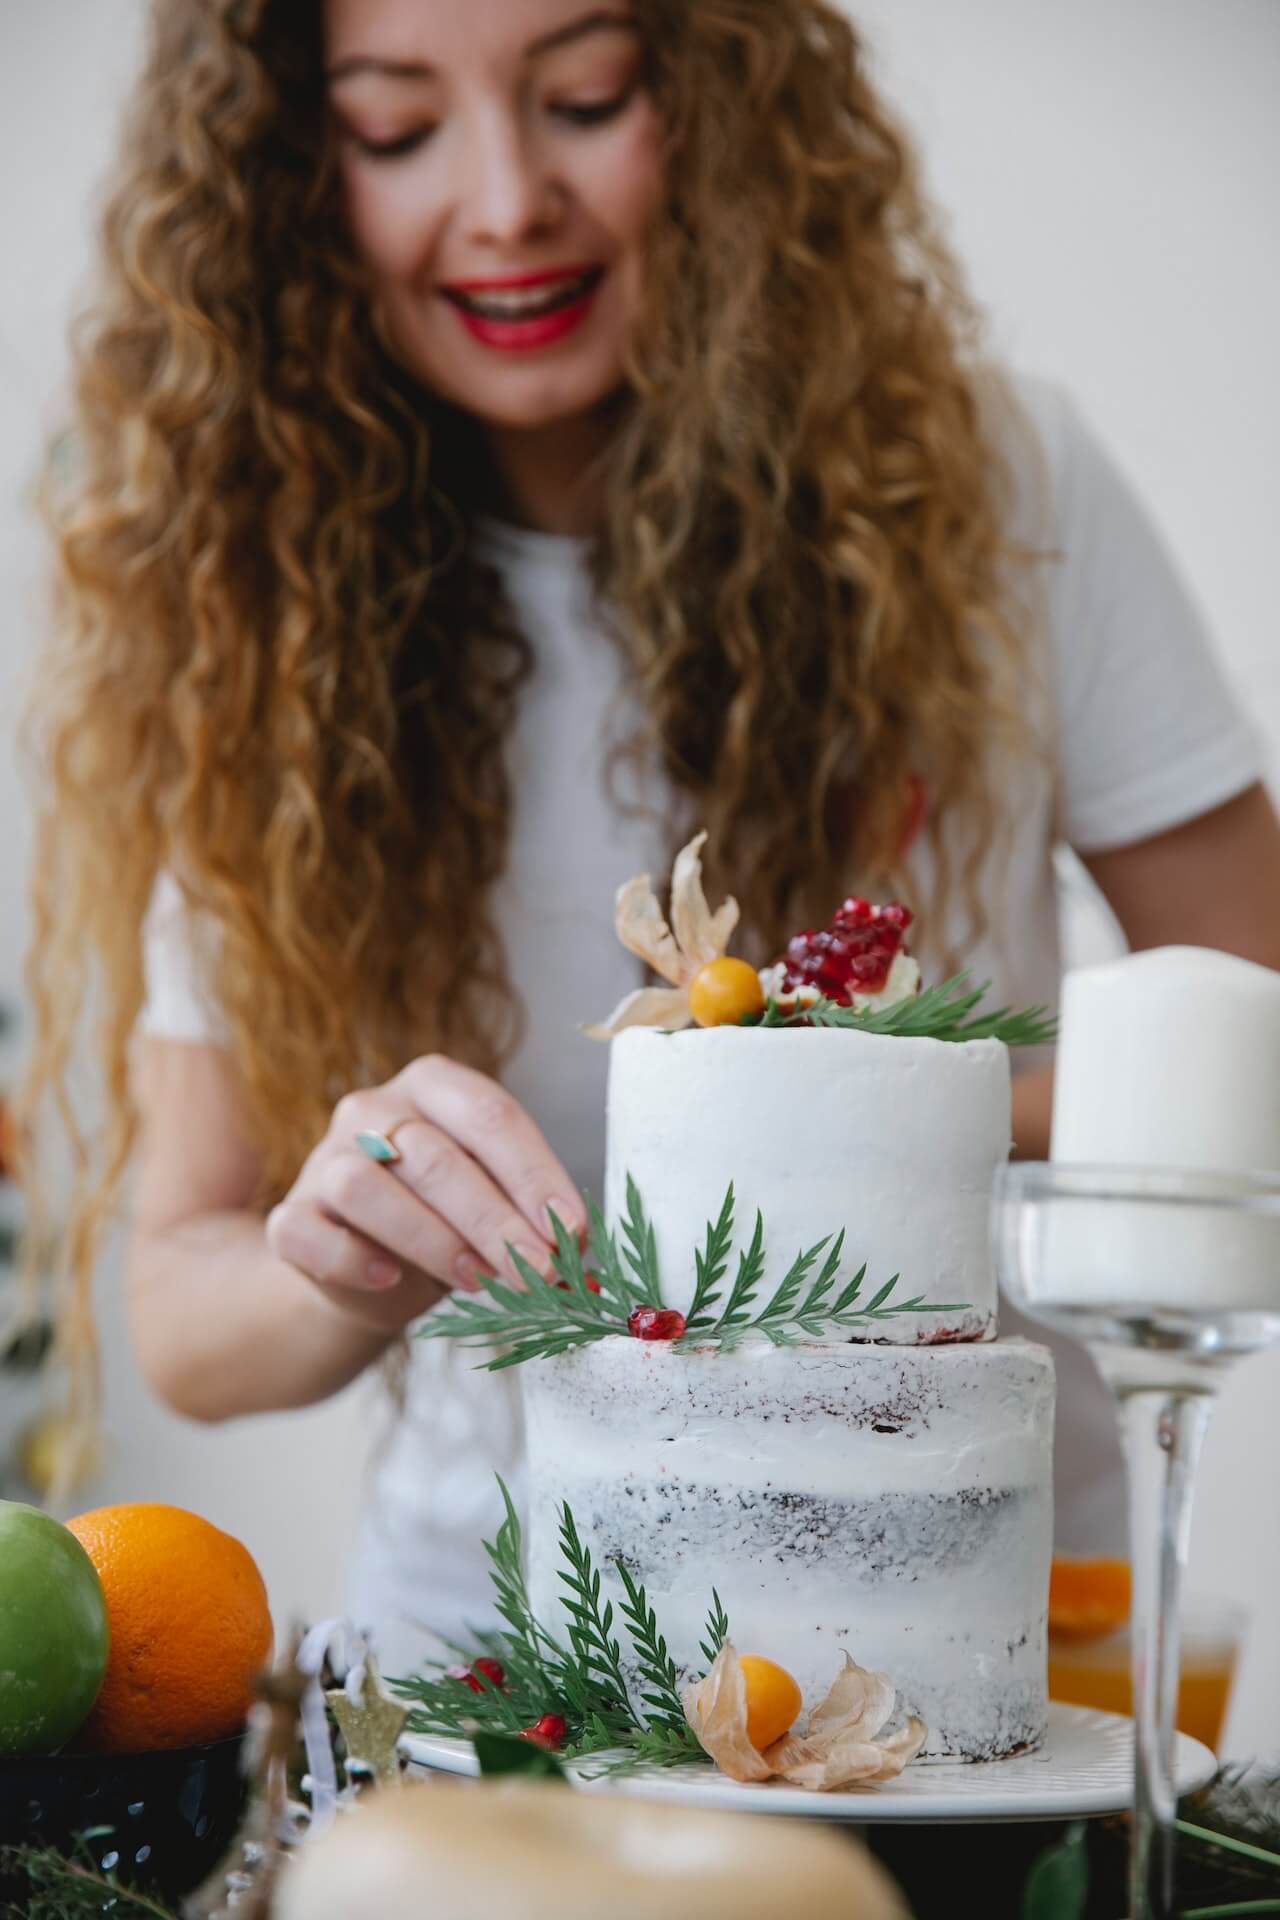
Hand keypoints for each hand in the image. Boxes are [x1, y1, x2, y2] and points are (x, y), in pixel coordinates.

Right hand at [265, 1056, 585, 1332]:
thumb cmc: (445, 1222)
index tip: (572, 1230)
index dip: (535, 1176)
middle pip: (434, 1156)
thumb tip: (577, 1246)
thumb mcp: (494, 1204)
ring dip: (432, 1239)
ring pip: (366, 1186)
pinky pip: (310, 1233)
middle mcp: (372, 1110)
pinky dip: (351, 1259)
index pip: (490, 1116)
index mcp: (433, 1086)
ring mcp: (323, 1160)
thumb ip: (529, 1213)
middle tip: (539, 1269)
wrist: (368, 1273)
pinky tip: (389, 1278)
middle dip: (495, 1220)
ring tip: (479, 1279)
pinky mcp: (289, 1218)